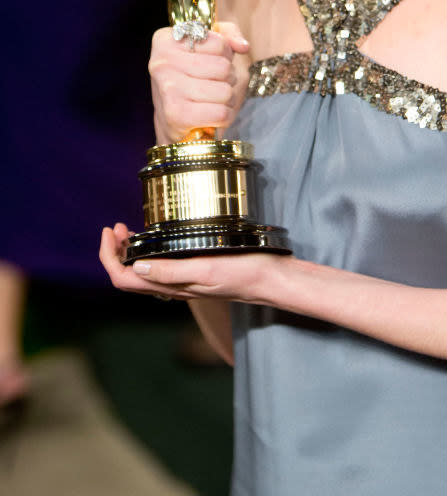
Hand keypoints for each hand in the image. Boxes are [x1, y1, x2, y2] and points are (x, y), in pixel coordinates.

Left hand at [99, 223, 274, 302]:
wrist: (270, 280)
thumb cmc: (243, 272)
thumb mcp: (206, 269)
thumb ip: (172, 272)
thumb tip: (137, 267)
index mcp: (172, 287)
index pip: (124, 279)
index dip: (109, 257)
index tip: (110, 231)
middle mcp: (174, 286)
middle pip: (129, 276)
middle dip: (115, 253)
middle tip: (116, 227)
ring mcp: (183, 281)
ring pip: (144, 272)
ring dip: (129, 252)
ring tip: (128, 231)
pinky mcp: (194, 272)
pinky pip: (161, 267)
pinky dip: (148, 252)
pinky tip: (156, 239)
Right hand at [149, 21, 248, 143]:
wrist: (172, 119)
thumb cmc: (193, 77)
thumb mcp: (209, 46)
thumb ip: (229, 34)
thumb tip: (243, 47)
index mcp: (166, 39)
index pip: (219, 43)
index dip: (224, 55)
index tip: (210, 61)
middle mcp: (162, 62)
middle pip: (223, 68)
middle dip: (228, 77)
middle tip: (215, 83)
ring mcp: (167, 88)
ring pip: (225, 91)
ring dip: (227, 98)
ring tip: (213, 98)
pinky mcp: (175, 115)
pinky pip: (221, 113)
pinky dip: (224, 116)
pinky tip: (211, 113)